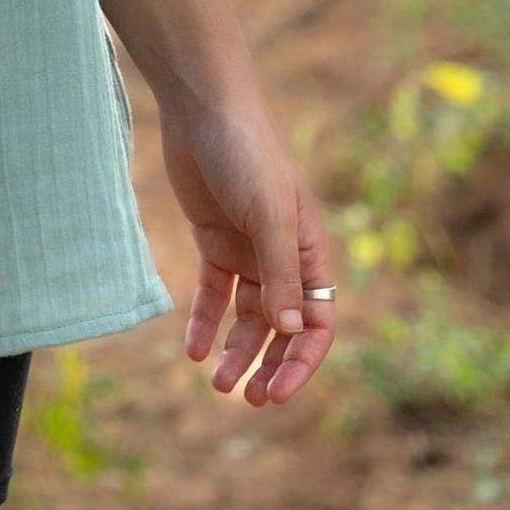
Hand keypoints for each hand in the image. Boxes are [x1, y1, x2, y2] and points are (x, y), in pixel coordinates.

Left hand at [155, 86, 337, 406]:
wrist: (203, 109)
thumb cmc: (247, 155)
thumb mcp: (268, 216)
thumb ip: (280, 275)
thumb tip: (291, 333)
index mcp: (310, 252)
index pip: (316, 323)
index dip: (301, 362)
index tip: (278, 394)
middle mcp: (282, 257)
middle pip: (281, 328)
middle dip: (269, 366)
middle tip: (248, 399)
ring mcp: (247, 250)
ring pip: (246, 317)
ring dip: (236, 351)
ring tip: (217, 384)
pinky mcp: (213, 241)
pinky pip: (213, 294)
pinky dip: (205, 323)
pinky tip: (193, 351)